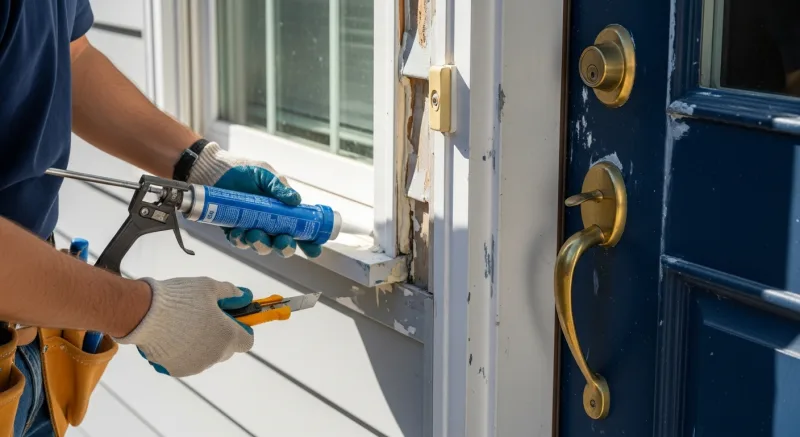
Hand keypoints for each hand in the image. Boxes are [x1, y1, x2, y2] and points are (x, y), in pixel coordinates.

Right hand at [114, 276, 254, 376]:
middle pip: (227, 349)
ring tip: (184, 325)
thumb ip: (230, 293)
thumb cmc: (181, 298)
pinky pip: (187, 361)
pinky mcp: (177, 370)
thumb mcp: (210, 287)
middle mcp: (215, 355)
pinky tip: (172, 336)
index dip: (242, 330)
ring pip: (206, 356)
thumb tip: (243, 297)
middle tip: (206, 319)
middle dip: (221, 336)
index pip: (247, 341)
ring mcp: (196, 365)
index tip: (232, 320)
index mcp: (228, 336)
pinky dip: (184, 352)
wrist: (144, 314)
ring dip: (202, 345)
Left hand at [187, 142, 321, 257]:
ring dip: (261, 244)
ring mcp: (252, 228)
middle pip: (283, 244)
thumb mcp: (265, 175)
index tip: (314, 248)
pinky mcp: (234, 230)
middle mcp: (270, 223)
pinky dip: (240, 240)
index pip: (301, 230)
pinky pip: (240, 242)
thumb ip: (279, 187)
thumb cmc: (243, 170)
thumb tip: (296, 200)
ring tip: (254, 234)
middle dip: (285, 247)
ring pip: (262, 246)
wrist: (214, 170)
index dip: (309, 242)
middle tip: (282, 241)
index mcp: (283, 211)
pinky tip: (238, 232)